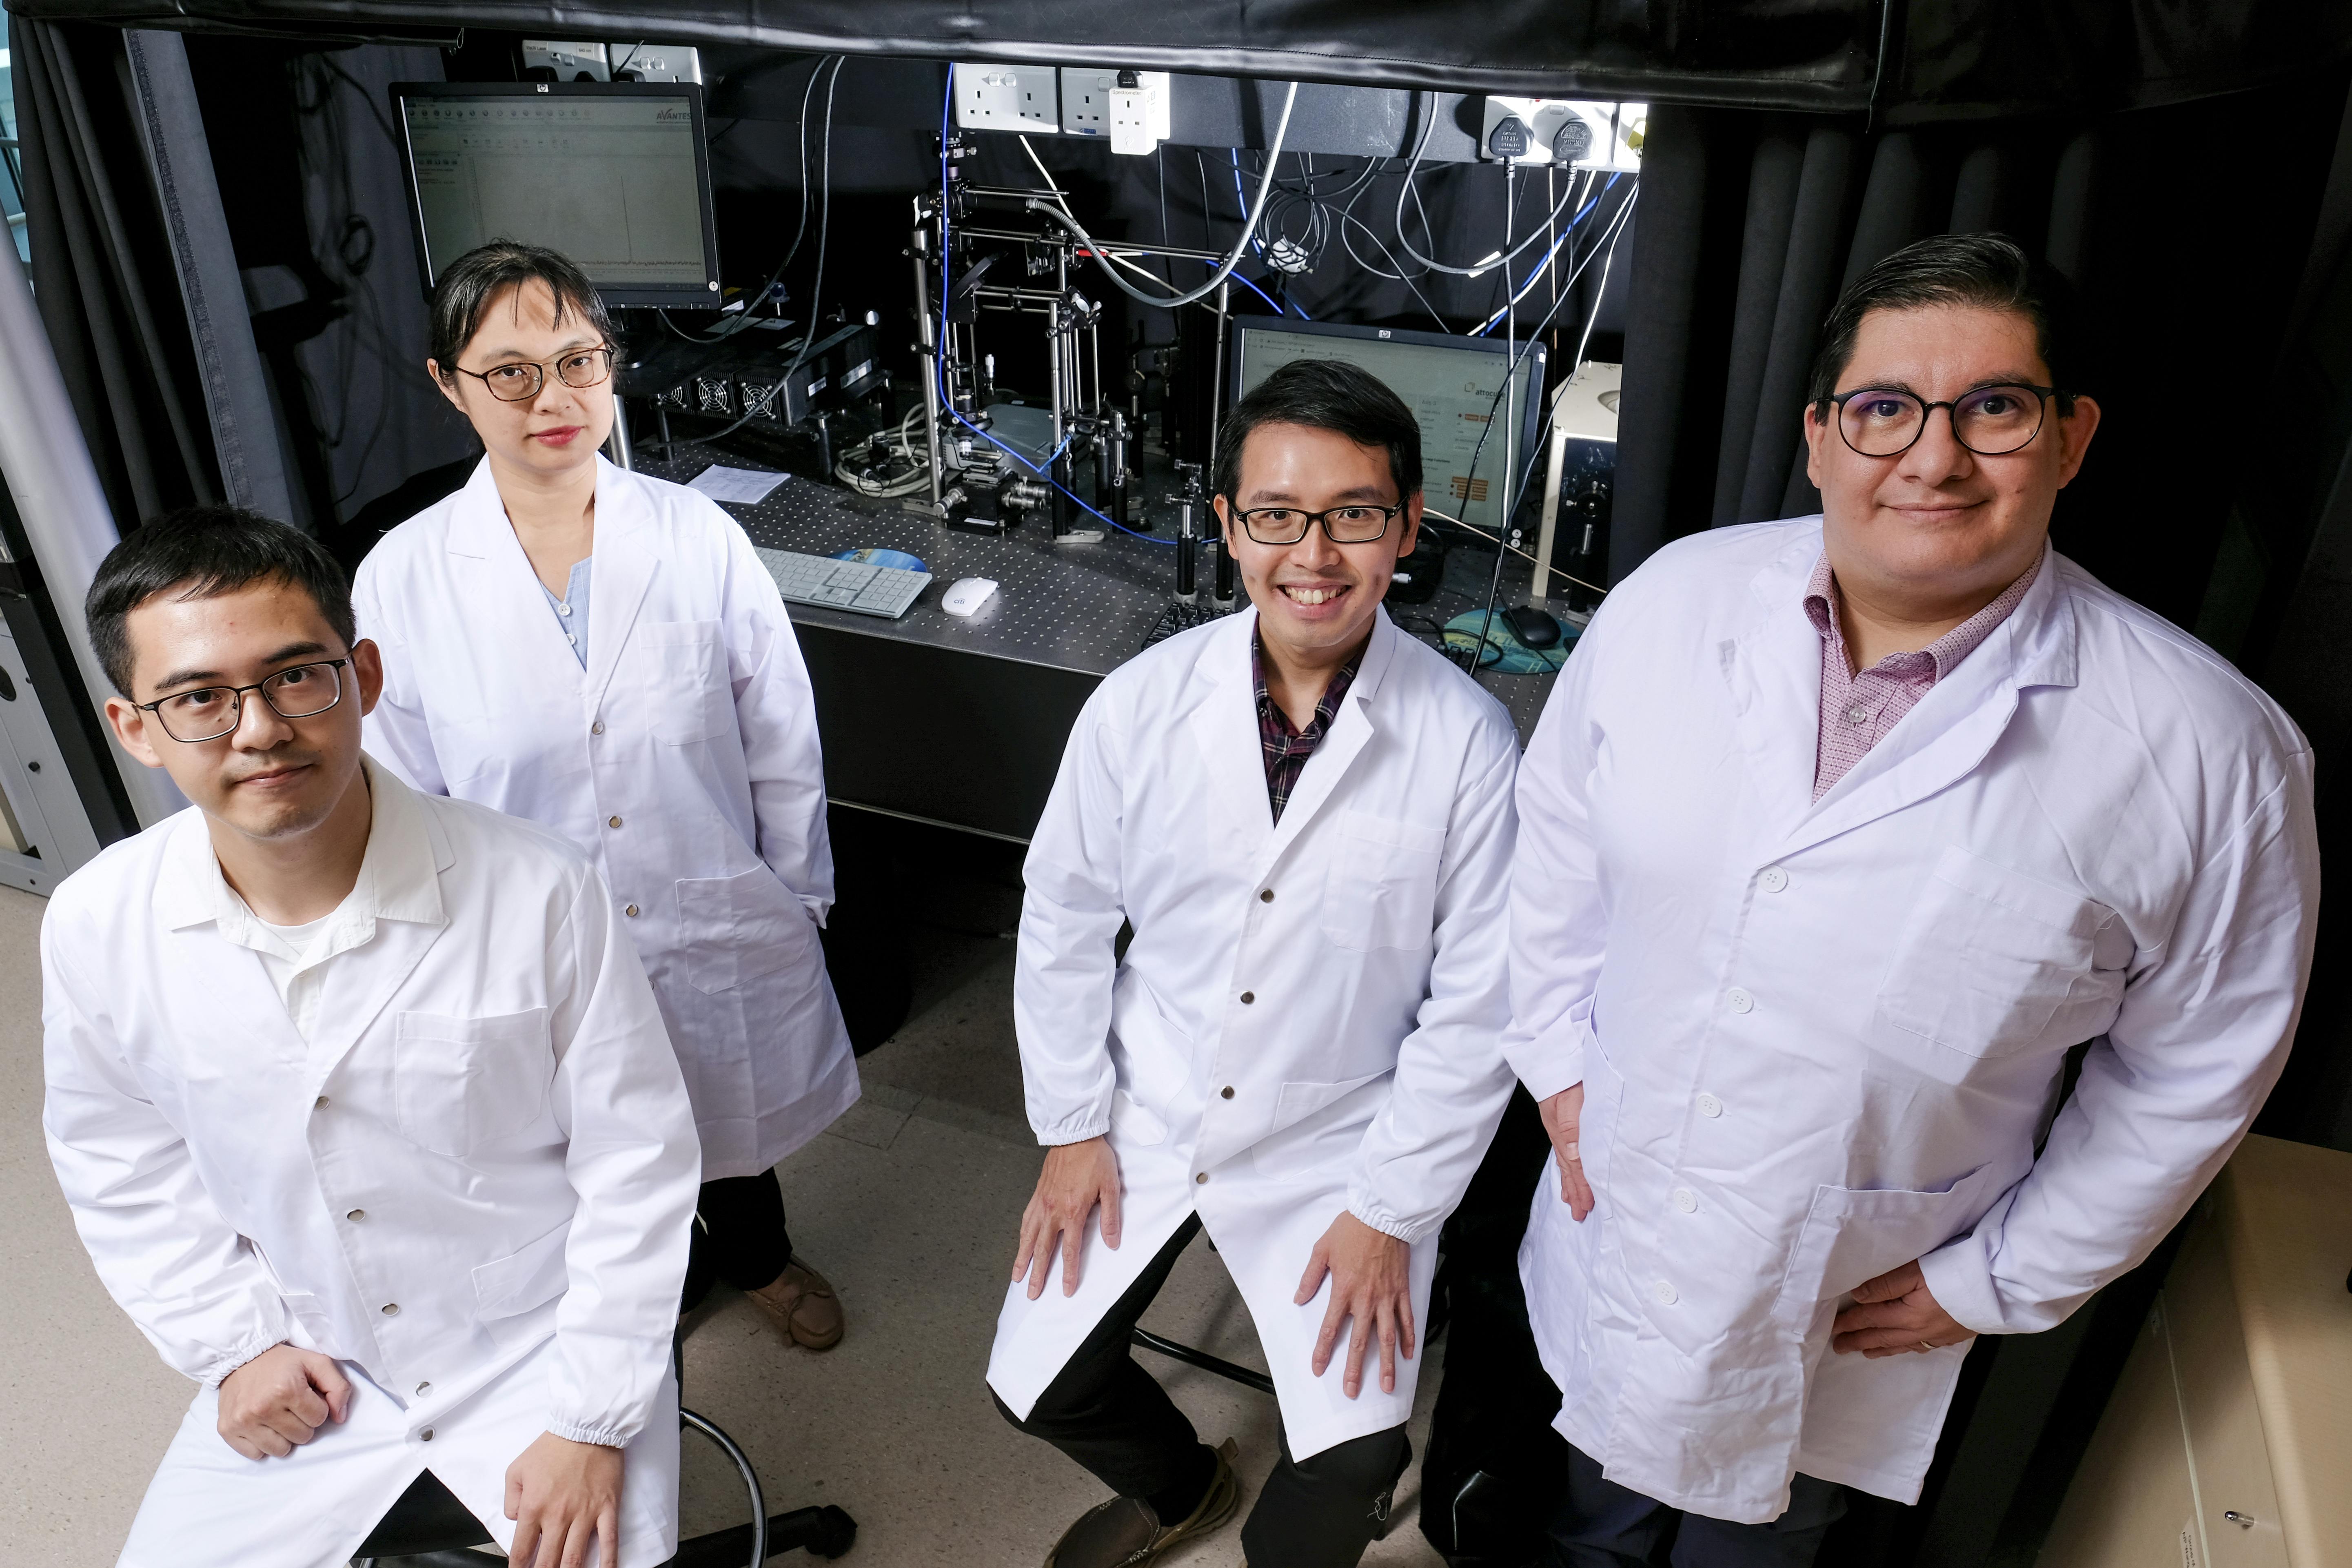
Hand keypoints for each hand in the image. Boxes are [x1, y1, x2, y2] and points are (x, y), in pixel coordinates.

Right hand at [216, 1343, 350, 1458]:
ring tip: (277, 1416)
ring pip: (280, 1450)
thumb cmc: (282, 1362)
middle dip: (302, 1423)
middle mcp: (262, 1408)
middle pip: (301, 1437)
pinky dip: (262, 1443)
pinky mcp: (227, 1430)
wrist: (241, 1357)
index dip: (316, 1408)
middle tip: (290, 1406)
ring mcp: (242, 1421)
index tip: (305, 1397)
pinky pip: (255, 1454)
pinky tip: (261, 1425)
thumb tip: (340, 1418)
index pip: (319, 1418)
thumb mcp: (316, 1363)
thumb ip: (338, 1387)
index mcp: (287, 1389)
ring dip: (283, 1436)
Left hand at [505, 1431, 622, 1567]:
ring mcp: (585, 1514)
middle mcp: (558, 1516)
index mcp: (533, 1507)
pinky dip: (608, 1562)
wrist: (587, 1426)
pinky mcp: (607, 1508)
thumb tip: (515, 1519)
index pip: (522, 1550)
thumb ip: (510, 1498)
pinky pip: (609, 1541)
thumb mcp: (517, 1469)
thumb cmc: (552, 1446)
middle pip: (548, 1561)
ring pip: (575, 1558)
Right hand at [1013, 1135, 1121, 1298]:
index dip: (1068, 1273)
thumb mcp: (1111, 1187)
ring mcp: (1042, 1203)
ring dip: (1023, 1259)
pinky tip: (1021, 1242)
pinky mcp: (1038, 1194)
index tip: (1067, 1290)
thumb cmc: (1094, 1158)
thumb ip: (1110, 1217)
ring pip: (1029, 1237)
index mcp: (1072, 1212)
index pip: (1070, 1251)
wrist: (1075, 1135)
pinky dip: (1022, 1235)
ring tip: (1017, 1276)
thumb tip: (1112, 1243)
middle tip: (1032, 1293)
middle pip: (1043, 1250)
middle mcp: (1053, 1211)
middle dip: (1038, 1274)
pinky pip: (1026, 1219)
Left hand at [1296, 1211, 1414, 1398]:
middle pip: (1360, 1341)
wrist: (1382, 1215)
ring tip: (1387, 1385)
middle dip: (1355, 1369)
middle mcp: (1365, 1299)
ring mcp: (1386, 1297)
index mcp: (1343, 1290)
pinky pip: (1407, 1319)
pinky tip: (1408, 1356)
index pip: (1331, 1328)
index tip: (1319, 1369)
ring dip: (1386, 1363)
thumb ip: (1310, 1277)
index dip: (1324, 1351)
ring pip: (1387, 1337)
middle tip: (1352, 1391)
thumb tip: (1299, 1299)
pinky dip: (1408, 1338)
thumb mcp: (1322, 1249)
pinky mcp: (1402, 1291)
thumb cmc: (1351, 1229)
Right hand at [1539, 1083, 1594, 1219]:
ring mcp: (1559, 1128)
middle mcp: (1561, 1133)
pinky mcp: (1559, 1121)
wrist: (1554, 1055)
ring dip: (1570, 1182)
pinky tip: (1567, 1171)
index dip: (1582, 1187)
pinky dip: (1566, 1167)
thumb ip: (1572, 1127)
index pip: (1575, 1166)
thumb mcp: (1570, 1100)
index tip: (1586, 1206)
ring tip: (1571, 1199)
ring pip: (1565, 1162)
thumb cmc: (1567, 1075)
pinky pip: (1563, 1151)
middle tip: (1579, 1213)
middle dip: (1575, 1191)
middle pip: (1569, 1169)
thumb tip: (1575, 1156)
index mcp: (1565, 1131)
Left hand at [1831, 1260, 1971, 1358]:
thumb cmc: (1956, 1272)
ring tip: (1864, 1352)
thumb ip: (1885, 1284)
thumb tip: (1858, 1296)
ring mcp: (1936, 1334)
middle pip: (1882, 1336)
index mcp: (1907, 1314)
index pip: (1869, 1319)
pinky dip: (1906, 1348)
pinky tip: (1905, 1347)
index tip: (1831, 1329)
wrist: (1999, 1288)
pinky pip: (1920, 1346)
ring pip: (1900, 1344)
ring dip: (1879, 1348)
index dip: (1848, 1323)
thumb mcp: (1916, 1271)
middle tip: (1839, 1347)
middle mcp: (1919, 1329)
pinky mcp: (1951, 1335)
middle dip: (1858, 1341)